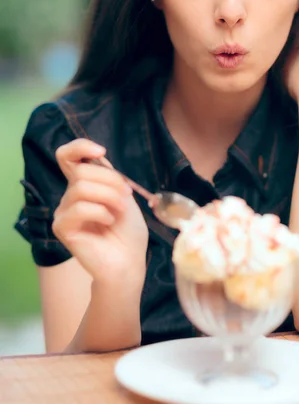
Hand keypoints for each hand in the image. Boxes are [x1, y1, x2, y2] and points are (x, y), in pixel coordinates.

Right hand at [53, 139, 148, 282]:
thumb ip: (109, 176)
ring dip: (108, 196)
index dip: (80, 147)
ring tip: (120, 211)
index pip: (67, 156)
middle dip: (110, 180)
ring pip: (81, 188)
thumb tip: (98, 159)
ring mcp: (64, 212)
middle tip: (126, 196)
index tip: (101, 152)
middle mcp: (70, 196)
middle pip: (81, 171)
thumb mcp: (124, 195)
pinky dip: (100, 213)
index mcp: (84, 184)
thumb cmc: (128, 231)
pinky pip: (78, 209)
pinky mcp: (62, 228)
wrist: (129, 260)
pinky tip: (109, 223)